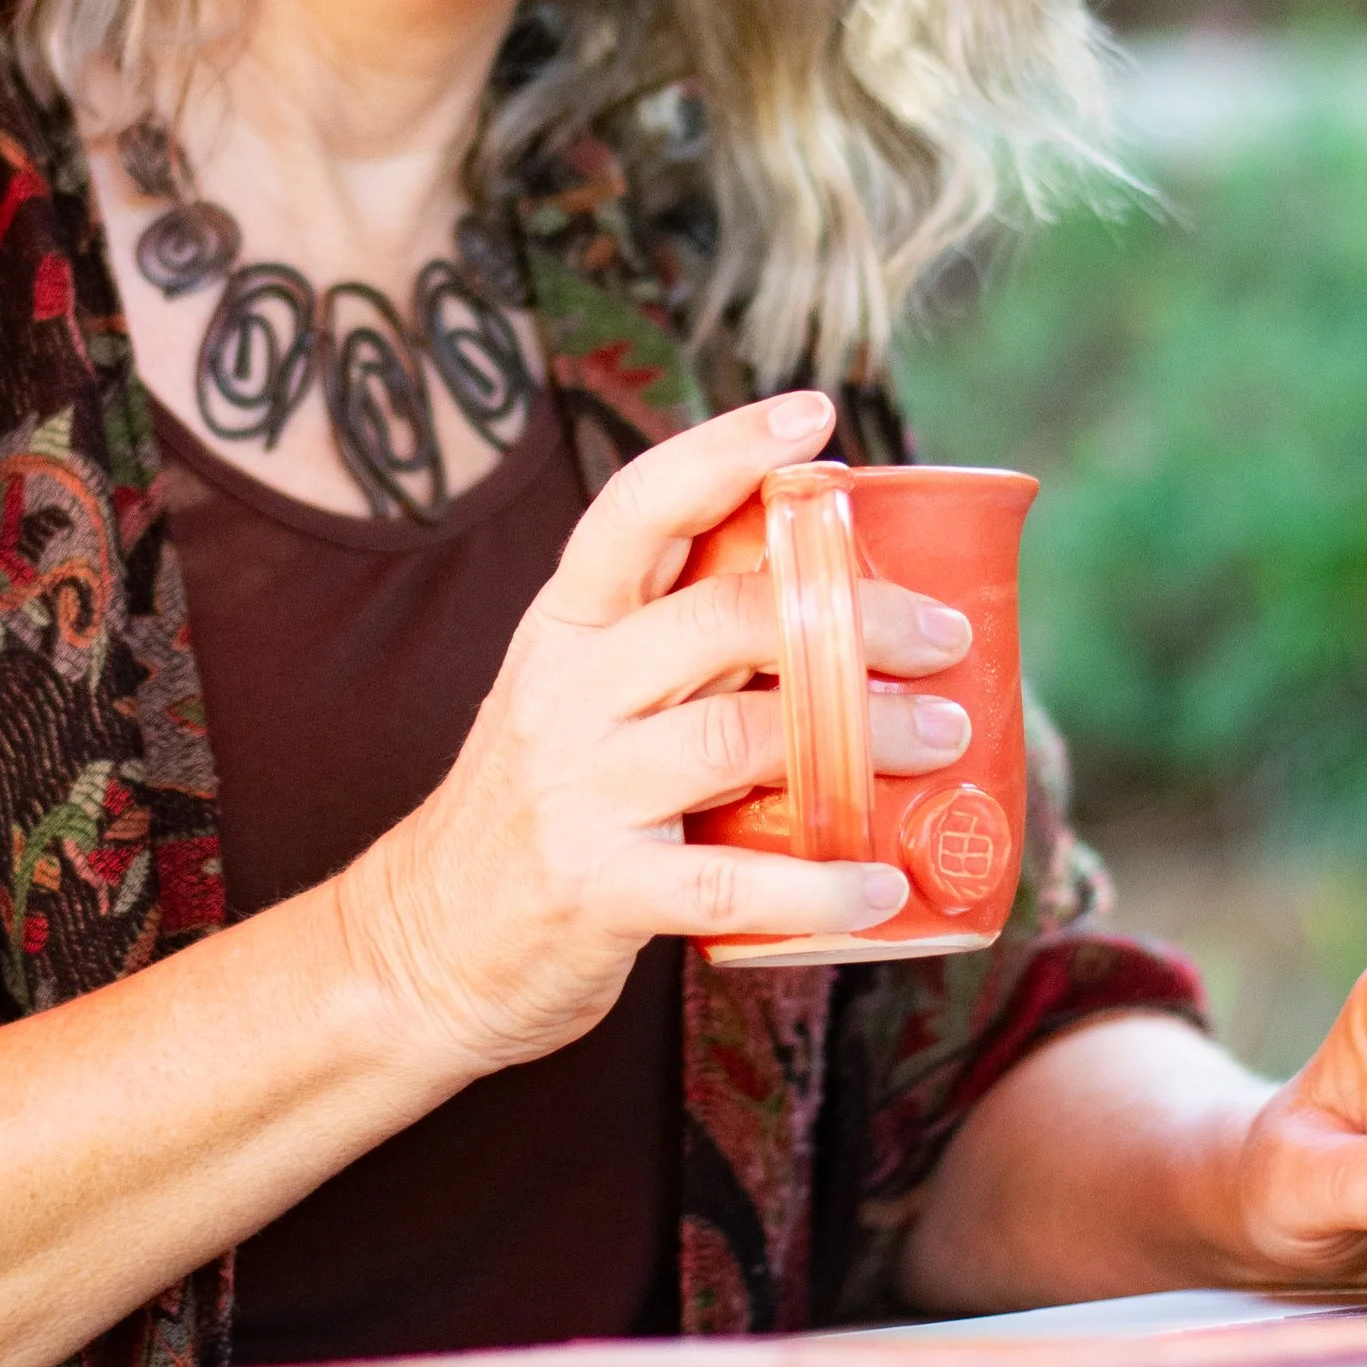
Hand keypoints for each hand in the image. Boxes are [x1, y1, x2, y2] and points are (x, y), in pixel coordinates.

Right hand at [339, 390, 972, 1075]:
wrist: (422, 949)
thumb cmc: (533, 814)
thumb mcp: (570, 700)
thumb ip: (667, 647)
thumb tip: (825, 599)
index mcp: (563, 630)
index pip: (636, 508)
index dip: (724, 449)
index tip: (816, 416)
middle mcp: (565, 694)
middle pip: (720, 616)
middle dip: (852, 613)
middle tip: (944, 635)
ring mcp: (577, 792)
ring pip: (739, 737)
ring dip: (863, 734)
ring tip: (943, 737)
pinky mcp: (597, 891)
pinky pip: (729, 885)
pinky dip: (820, 883)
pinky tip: (883, 884)